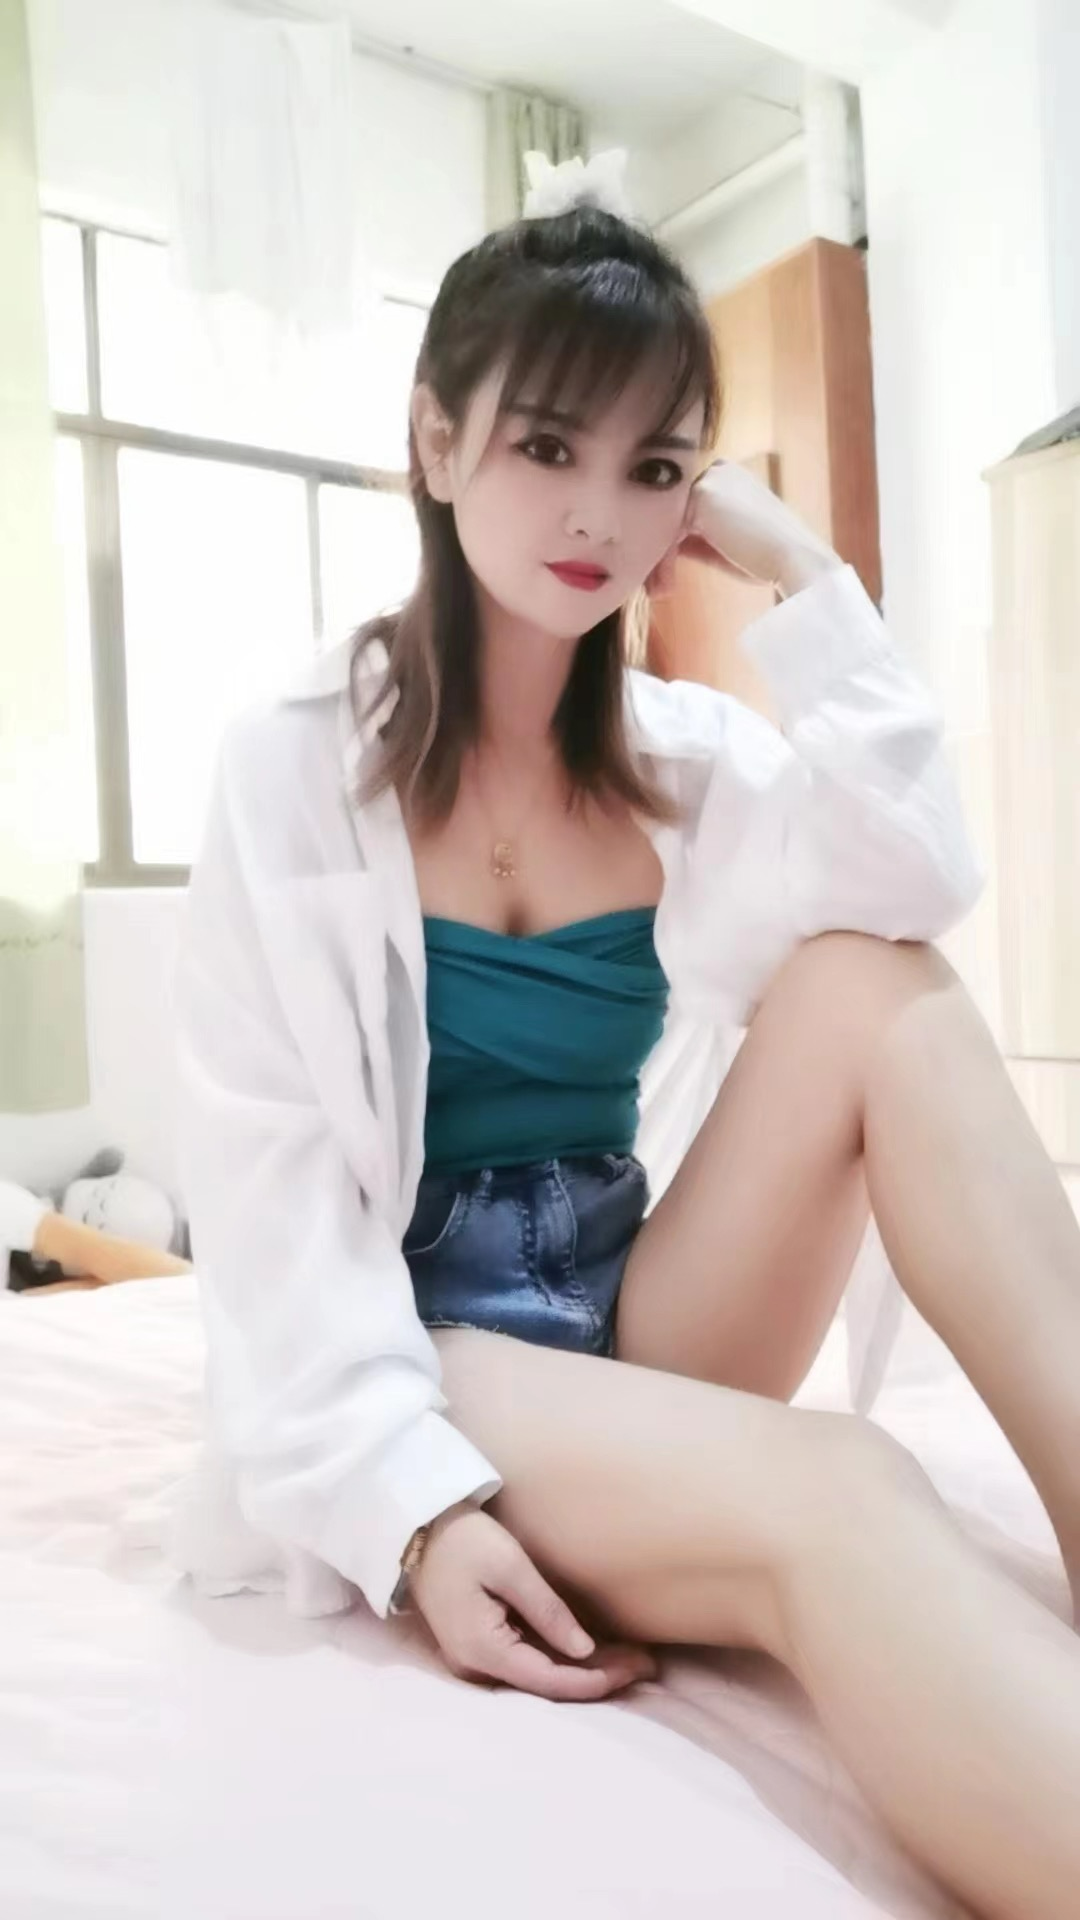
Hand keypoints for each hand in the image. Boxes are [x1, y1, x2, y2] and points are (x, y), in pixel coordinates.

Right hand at [409, 1501, 657, 1700]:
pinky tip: (593, 1650)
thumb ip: (547, 1610)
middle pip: (546, 1685)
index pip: (549, 1681)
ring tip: (630, 1659)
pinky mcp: (478, 1643)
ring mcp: (474, 1657)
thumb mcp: (510, 1567)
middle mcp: (476, 1665)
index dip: (595, 1680)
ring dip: (583, 1669)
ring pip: (538, 1675)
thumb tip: (583, 1651)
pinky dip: (560, 1657)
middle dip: (598, 1676)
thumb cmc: (463, 1539)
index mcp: (482, 1650)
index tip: (636, 1669)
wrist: (417, 1527)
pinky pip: (526, 1660)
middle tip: (647, 1665)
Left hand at [646, 459, 842, 599]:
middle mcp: (718, 470)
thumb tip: (664, 548)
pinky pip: (667, 530)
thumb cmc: (768, 557)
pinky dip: (664, 560)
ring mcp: (709, 479)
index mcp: (729, 476)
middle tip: (656, 589)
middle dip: (661, 553)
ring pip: (665, 523)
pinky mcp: (700, 496)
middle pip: (671, 513)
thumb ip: (700, 536)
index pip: (685, 509)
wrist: (794, 558)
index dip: (672, 545)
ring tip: (659, 592)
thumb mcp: (728, 542)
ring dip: (659, 561)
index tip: (665, 578)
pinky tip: (667, 586)